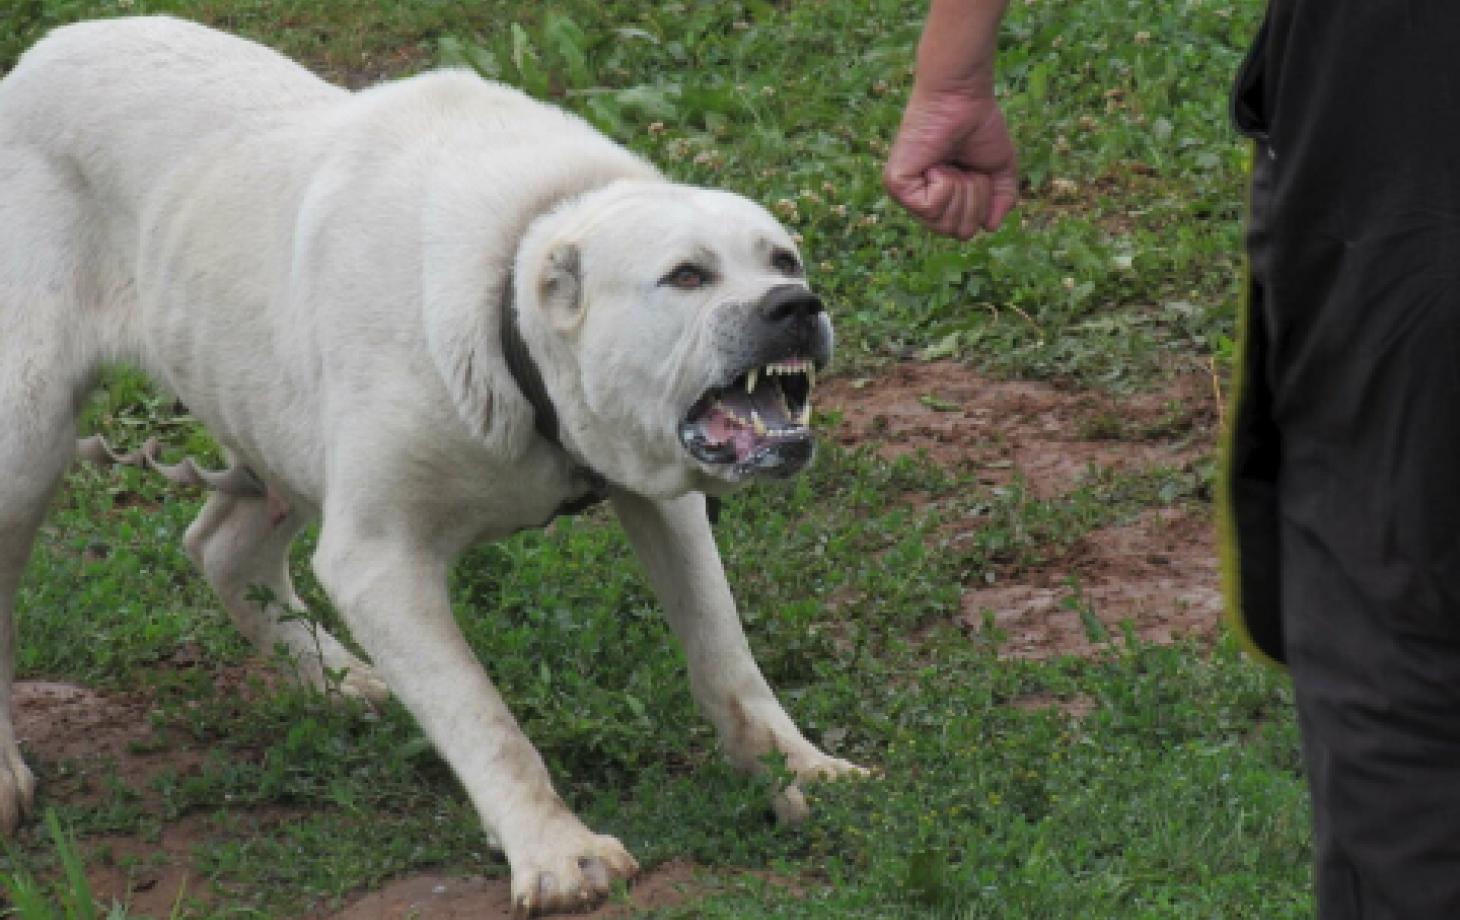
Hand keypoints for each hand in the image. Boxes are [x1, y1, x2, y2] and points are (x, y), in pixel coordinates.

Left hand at [884, 86, 1018, 239]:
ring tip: (949, 163)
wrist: (962, 97)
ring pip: (945, 223)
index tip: (975, 171)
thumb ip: (1001, 200)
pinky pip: (930, 208)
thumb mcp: (998, 169)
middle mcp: (920, 201)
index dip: (981, 205)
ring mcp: (906, 195)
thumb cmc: (978, 126)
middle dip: (973, 198)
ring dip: (961, 190)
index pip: (964, 231)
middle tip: (964, 166)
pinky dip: (944, 183)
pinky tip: (936, 163)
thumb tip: (990, 227)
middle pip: (958, 232)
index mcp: (940, 200)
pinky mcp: (897, 184)